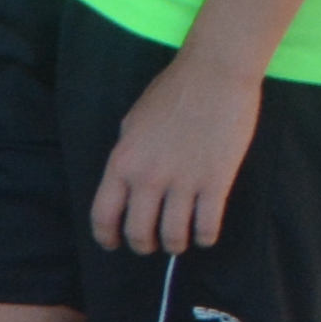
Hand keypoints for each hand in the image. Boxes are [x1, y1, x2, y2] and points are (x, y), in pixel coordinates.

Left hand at [93, 49, 264, 256]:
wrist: (213, 76)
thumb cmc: (171, 94)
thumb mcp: (132, 124)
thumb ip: (128, 157)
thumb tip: (130, 185)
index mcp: (122, 162)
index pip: (103, 214)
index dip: (106, 237)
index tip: (113, 244)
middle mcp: (148, 177)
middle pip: (138, 232)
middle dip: (143, 245)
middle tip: (150, 245)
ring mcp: (183, 182)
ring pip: (173, 235)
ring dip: (175, 245)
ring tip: (179, 242)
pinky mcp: (216, 182)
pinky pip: (207, 225)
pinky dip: (205, 237)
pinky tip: (204, 234)